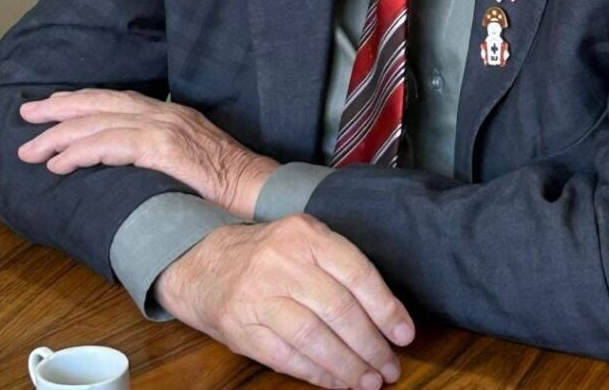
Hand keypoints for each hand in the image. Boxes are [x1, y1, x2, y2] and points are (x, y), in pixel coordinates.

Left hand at [17, 89, 276, 217]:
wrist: (261, 191)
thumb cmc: (229, 187)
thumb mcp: (191, 163)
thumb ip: (162, 158)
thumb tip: (129, 171)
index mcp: (173, 115)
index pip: (119, 100)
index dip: (82, 102)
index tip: (52, 108)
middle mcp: (167, 114)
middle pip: (103, 103)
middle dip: (60, 109)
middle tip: (27, 115)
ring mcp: (167, 128)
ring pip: (100, 123)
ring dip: (60, 136)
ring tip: (31, 149)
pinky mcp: (165, 147)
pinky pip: (111, 145)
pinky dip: (81, 152)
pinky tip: (59, 164)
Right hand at [156, 217, 414, 389]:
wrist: (204, 265)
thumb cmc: (270, 255)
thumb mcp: (304, 240)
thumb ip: (339, 265)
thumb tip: (387, 313)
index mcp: (305, 234)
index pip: (356, 272)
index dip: (384, 307)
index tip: (404, 334)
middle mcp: (282, 262)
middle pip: (337, 309)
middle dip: (370, 344)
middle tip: (391, 367)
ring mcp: (259, 295)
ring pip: (313, 338)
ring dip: (347, 366)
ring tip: (370, 381)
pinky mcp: (242, 328)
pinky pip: (287, 357)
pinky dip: (317, 374)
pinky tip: (337, 383)